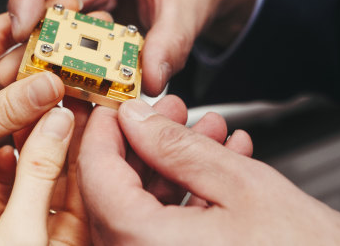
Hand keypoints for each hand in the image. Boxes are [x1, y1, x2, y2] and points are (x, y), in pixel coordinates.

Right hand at [0, 0, 259, 94]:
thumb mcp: (188, 12)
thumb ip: (170, 45)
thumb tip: (148, 79)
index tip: (24, 25)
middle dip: (38, 4)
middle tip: (72, 26)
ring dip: (52, 15)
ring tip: (99, 19)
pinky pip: (44, 0)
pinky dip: (59, 22)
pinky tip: (97, 23)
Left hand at [0, 13, 72, 244]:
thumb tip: (47, 85)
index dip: (27, 19)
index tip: (60, 11)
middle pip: (18, 68)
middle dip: (51, 57)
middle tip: (85, 49)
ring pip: (28, 104)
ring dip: (55, 95)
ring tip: (87, 83)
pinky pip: (29, 138)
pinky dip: (50, 131)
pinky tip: (70, 124)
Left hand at [77, 98, 339, 244]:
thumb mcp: (242, 187)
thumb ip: (176, 148)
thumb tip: (135, 119)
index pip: (96, 178)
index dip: (103, 134)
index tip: (116, 108)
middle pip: (118, 194)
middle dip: (146, 146)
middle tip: (171, 114)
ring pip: (145, 210)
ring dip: (172, 167)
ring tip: (208, 133)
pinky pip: (167, 232)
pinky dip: (187, 197)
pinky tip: (220, 167)